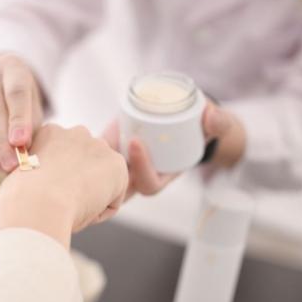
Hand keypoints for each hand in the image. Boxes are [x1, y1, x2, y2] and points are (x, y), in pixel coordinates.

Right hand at [0, 53, 43, 173]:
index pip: (15, 92)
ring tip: (2, 168)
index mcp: (11, 65)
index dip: (18, 119)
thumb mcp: (32, 106)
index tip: (21, 143)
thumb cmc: (19, 100)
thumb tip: (22, 152)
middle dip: (2, 141)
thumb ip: (29, 126)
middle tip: (12, 164)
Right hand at [0, 124, 128, 247]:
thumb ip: (36, 173)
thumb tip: (42, 185)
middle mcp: (75, 133)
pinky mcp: (117, 164)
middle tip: (60, 205)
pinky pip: (111, 199)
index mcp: (49, 133)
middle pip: (84, 166)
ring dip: (89, 197)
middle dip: (78, 185)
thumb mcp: (20, 178)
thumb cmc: (20, 198)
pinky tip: (82, 212)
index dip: (56, 184)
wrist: (37, 202)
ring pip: (99, 182)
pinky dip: (99, 212)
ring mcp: (98, 146)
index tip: (45, 198)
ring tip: (69, 210)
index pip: (63, 160)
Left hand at [102, 101, 244, 197]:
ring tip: (95, 132)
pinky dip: (89, 141)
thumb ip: (219, 122)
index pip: (147, 183)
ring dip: (95, 154)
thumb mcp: (217, 126)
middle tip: (109, 137)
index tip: (136, 142)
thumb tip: (211, 117)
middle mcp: (138, 175)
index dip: (141, 167)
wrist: (186, 120)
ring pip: (101, 170)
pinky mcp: (110, 148)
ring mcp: (122, 164)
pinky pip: (94, 152)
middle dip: (111, 165)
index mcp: (160, 177)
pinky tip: (82, 127)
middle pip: (118, 184)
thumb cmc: (202, 128)